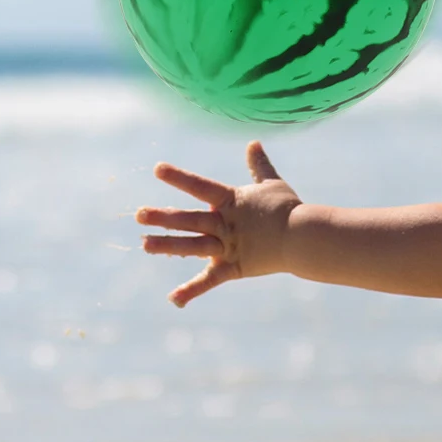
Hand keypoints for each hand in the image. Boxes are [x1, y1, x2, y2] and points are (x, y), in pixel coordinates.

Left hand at [136, 141, 300, 306]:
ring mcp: (227, 246)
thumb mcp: (272, 183)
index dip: (179, 178)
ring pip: (193, 246)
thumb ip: (258, 165)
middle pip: (189, 219)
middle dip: (163, 217)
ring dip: (168, 245)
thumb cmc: (288, 209)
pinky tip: (174, 299)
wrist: (303, 238)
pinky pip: (210, 280)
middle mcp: (225, 224)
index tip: (158, 170)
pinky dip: (192, 290)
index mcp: (231, 202)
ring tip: (145, 244)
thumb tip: (253, 143)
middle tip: (138, 215)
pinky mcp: (233, 267)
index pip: (200, 187)